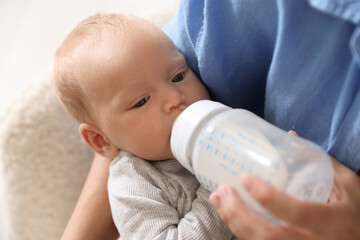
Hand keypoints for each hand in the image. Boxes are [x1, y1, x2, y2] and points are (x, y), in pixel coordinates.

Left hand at [209, 158, 359, 239]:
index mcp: (334, 221)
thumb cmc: (354, 210)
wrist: (359, 238)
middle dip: (239, 214)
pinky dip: (241, 230)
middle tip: (222, 191)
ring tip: (218, 200)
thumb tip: (289, 136)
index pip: (299, 212)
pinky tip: (229, 214)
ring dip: (233, 223)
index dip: (270, 198)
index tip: (246, 179)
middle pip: (269, 236)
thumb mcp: (347, 184)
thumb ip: (319, 161)